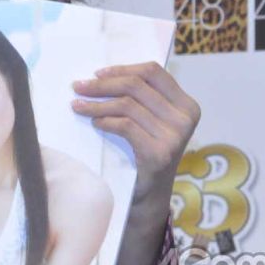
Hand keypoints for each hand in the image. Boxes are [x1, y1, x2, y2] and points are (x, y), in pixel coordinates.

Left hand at [71, 62, 200, 264]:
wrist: (149, 195)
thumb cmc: (143, 151)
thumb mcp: (148, 120)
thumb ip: (138, 97)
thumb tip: (100, 74)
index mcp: (187, 104)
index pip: (153, 72)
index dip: (123, 69)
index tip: (97, 73)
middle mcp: (186, 117)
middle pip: (136, 86)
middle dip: (102, 84)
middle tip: (78, 87)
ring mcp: (175, 136)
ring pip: (127, 104)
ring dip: (97, 103)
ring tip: (77, 105)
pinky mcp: (159, 153)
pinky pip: (125, 125)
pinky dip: (105, 121)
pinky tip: (94, 123)